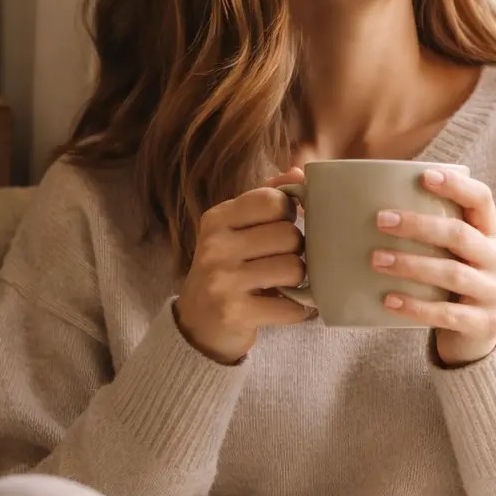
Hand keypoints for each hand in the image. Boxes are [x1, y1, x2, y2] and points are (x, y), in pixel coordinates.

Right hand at [174, 167, 315, 364]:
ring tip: (282, 284)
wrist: (197, 323)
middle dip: (296, 251)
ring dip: (298, 281)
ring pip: (294, 269)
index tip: (282, 226)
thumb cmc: (227, 268)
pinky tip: (285, 306)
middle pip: (290, 236)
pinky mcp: (235, 312)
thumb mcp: (237, 228)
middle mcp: (215, 246)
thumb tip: (298, 172)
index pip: (273, 200)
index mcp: (217, 219)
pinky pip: (291, 307)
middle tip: (281, 261)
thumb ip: (267, 198)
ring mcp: (222, 280)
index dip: (289, 213)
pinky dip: (297, 310)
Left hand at [372, 167, 495, 366]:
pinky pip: (446, 313)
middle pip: (460, 235)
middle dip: (419, 225)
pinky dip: (415, 307)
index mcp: (492, 233)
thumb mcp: (453, 253)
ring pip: (453, 273)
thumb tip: (369, 201)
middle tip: (381, 220)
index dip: (456, 186)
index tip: (424, 176)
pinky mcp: (483, 323)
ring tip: (376, 259)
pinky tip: (388, 300)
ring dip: (411, 265)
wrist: (477, 334)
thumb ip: (431, 231)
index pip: (482, 200)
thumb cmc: (452, 282)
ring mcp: (494, 293)